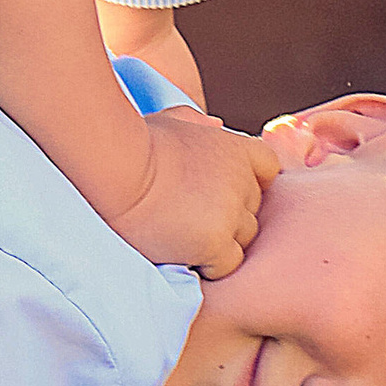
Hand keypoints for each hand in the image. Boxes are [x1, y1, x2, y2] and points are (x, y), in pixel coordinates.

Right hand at [108, 107, 279, 276]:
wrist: (118, 169)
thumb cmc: (136, 144)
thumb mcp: (173, 121)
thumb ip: (199, 124)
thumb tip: (217, 126)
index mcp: (235, 148)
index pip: (267, 168)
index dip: (247, 183)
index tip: (217, 192)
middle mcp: (241, 180)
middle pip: (254, 208)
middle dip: (229, 215)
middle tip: (191, 217)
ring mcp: (230, 212)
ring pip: (244, 238)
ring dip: (220, 241)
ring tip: (183, 235)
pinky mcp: (216, 242)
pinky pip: (228, 264)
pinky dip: (210, 264)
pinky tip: (184, 252)